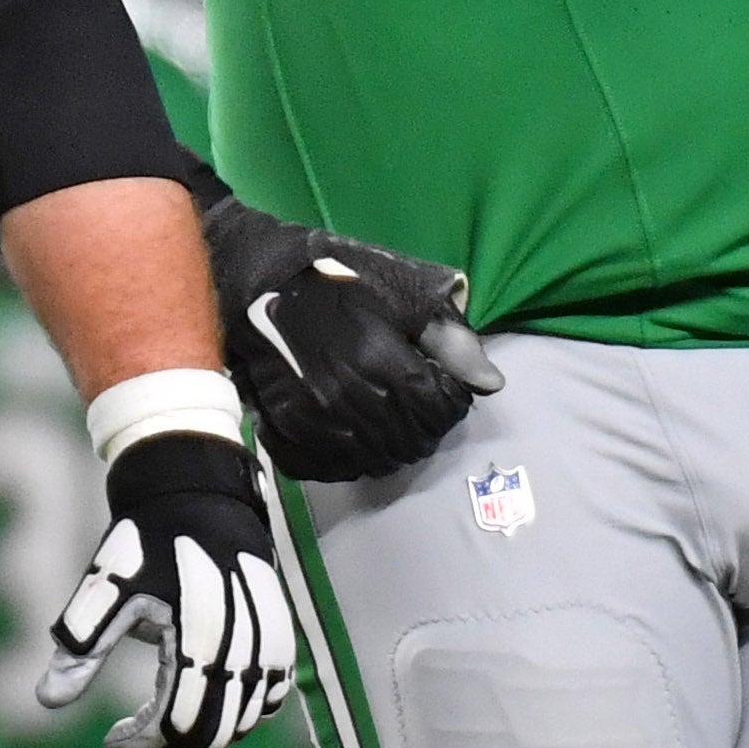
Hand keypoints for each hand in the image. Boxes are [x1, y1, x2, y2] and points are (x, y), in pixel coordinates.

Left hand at [37, 429, 297, 747]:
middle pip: (215, 733)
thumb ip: (80, 645)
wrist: (196, 494)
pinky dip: (239, 713)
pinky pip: (269, 697)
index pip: (177, 723)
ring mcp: (270, 643)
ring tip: (161, 723)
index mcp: (197, 635)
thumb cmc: (144, 541)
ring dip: (203, 735)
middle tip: (134, 743)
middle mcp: (243, 645)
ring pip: (244, 721)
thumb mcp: (105, 586)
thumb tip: (47, 700)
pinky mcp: (281, 637)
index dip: (143, 745)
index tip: (111, 739)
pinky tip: (203, 701)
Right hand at [204, 201, 502, 479]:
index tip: (443, 384)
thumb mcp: (400, 293)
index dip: (452, 400)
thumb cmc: (334, 280)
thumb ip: (449, 340)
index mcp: (383, 364)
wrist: (257, 280)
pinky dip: (349, 459)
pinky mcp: (286, 430)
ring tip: (388, 418)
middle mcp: (350, 400)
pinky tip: (353, 435)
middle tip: (418, 403)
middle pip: (411, 440)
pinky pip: (330, 467)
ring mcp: (315, 421)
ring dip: (391, 444)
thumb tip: (491, 384)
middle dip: (426, 425)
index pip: (440, 410)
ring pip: (374, 459)